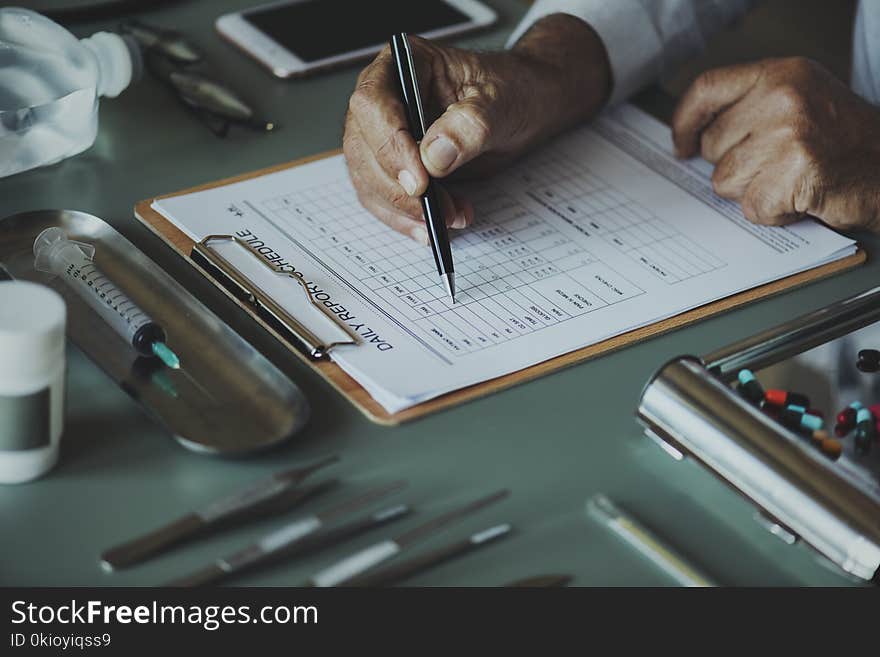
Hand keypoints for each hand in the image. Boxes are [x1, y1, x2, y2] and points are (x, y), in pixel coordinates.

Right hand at [343, 14, 610, 240]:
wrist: (522, 108)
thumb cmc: (511, 91)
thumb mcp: (500, 103)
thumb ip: (469, 125)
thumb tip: (433, 156)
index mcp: (403, 64)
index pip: (373, 103)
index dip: (390, 144)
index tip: (420, 180)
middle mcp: (384, 98)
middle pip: (363, 147)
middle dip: (398, 188)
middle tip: (435, 210)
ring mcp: (383, 134)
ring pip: (368, 179)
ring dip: (404, 209)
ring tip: (451, 217)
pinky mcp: (392, 167)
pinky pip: (383, 199)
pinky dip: (408, 219)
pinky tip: (439, 225)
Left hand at [673, 57, 879, 230]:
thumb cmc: (844, 141)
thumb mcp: (800, 101)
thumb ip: (750, 109)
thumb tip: (694, 138)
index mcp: (781, 75)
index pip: (707, 88)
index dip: (685, 120)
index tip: (681, 144)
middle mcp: (782, 98)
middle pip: (713, 145)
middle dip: (735, 165)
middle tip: (776, 164)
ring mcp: (787, 135)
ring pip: (725, 180)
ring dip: (753, 190)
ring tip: (790, 179)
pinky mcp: (792, 174)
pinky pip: (751, 206)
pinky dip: (772, 212)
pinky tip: (800, 197)